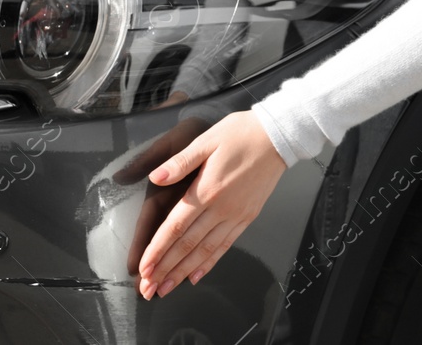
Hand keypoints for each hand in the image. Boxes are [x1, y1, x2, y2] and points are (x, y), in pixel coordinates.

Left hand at [135, 109, 287, 298]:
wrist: (278, 137)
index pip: (176, 227)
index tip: (144, 268)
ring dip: (183, 272)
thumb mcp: (207, 139)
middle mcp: (221, 208)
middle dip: (165, 269)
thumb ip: (180, 162)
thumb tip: (155, 177)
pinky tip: (196, 276)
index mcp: (207, 189)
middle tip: (148, 289)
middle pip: (188, 245)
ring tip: (166, 289)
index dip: (158, 250)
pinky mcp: (248, 217)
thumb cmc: (241, 133)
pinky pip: (226, 245)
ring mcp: (236, 215)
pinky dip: (209, 263)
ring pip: (205, 251)